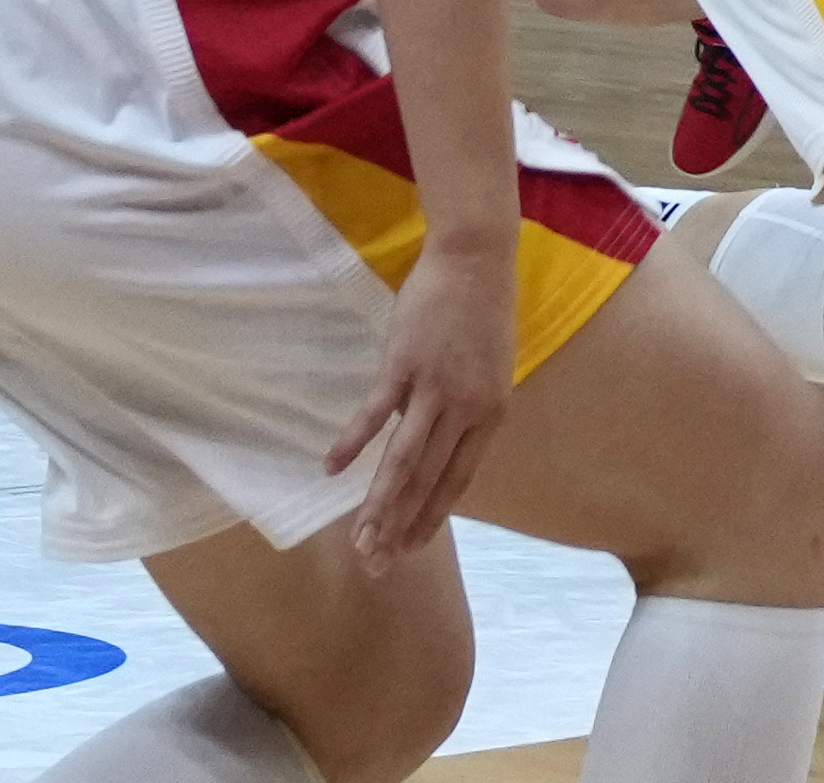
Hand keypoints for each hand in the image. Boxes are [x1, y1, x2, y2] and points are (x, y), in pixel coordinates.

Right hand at [330, 249, 513, 570]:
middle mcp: (467, 409)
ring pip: (403, 461)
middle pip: (427, 481)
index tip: (410, 548)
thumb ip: (465, 410)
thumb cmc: (481, 312)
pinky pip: (374, 415)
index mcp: (492, 414)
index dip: (432, 517)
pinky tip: (331, 470)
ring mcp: (435, 388)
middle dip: (398, 528)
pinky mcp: (404, 366)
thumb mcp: (489, 370)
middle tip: (374, 565)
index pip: (458, 481)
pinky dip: (352, 443)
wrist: (476, 259)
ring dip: (378, 505)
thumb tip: (432, 442)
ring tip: (358, 540)